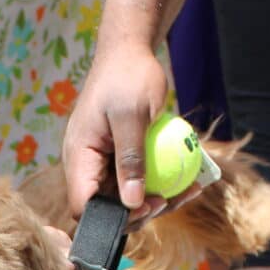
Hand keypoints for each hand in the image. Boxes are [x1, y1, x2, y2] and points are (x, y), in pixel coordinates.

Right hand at [63, 40, 175, 219]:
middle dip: (140, 211)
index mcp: (78, 156)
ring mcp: (104, 163)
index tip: (146, 205)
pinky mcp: (120, 159)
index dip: (111, 217)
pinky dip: (163, 184)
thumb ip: (130, 160)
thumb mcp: (133, 117)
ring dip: (157, 200)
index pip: (83, 204)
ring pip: (126, 198)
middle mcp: (86, 164)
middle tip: (170, 199)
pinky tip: (190, 181)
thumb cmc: (128, 76)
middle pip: (107, 207)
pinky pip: (139, 181)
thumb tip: (131, 202)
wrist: (130, 52)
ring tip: (188, 190)